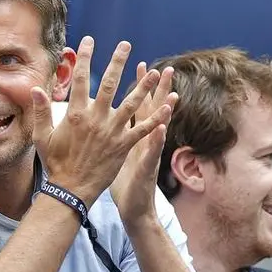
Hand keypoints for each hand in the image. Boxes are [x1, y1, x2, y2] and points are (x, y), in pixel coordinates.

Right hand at [32, 38, 172, 205]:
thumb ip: (40, 111)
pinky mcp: (124, 145)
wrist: (71, 188)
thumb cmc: (55, 163)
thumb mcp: (41, 136)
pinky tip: (169, 106)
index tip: (88, 41)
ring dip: (144, 86)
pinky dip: (158, 118)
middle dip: (117, 62)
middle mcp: (96, 119)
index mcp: (76, 114)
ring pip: (131, 103)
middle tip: (125, 45)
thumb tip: (35, 88)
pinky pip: (144, 129)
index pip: (80, 79)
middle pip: (109, 84)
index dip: (84, 58)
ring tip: (154, 71)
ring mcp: (112, 132)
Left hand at [110, 62, 177, 224]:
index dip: (137, 85)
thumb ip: (110, 130)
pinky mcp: (145, 168)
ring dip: (164, 112)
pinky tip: (160, 127)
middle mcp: (141, 140)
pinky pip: (151, 152)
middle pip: (149, 110)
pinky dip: (156, 140)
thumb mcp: (114, 151)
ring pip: (156, 128)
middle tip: (163, 68)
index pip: (134, 104)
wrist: (131, 207)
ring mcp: (146, 153)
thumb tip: (100, 112)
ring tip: (172, 95)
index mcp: (130, 134)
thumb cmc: (116, 179)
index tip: (139, 64)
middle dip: (155, 89)